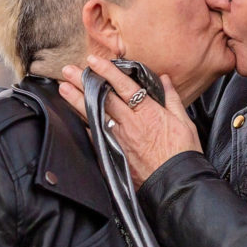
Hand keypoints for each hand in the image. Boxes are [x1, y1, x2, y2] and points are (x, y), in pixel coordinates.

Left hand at [58, 55, 202, 188]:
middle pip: (104, 98)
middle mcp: (131, 124)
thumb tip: (164, 78)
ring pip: (95, 115)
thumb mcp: (184, 123)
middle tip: (68, 70)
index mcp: (149, 113)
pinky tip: (72, 117)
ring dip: (77, 101)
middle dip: (85, 83)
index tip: (93, 60)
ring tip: (62, 88)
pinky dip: (84, 126)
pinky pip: (96, 137)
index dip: (108, 71)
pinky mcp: (113, 155)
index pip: (125, 86)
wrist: (175, 186)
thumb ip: (171, 98)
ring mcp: (119, 140)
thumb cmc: (183, 154)